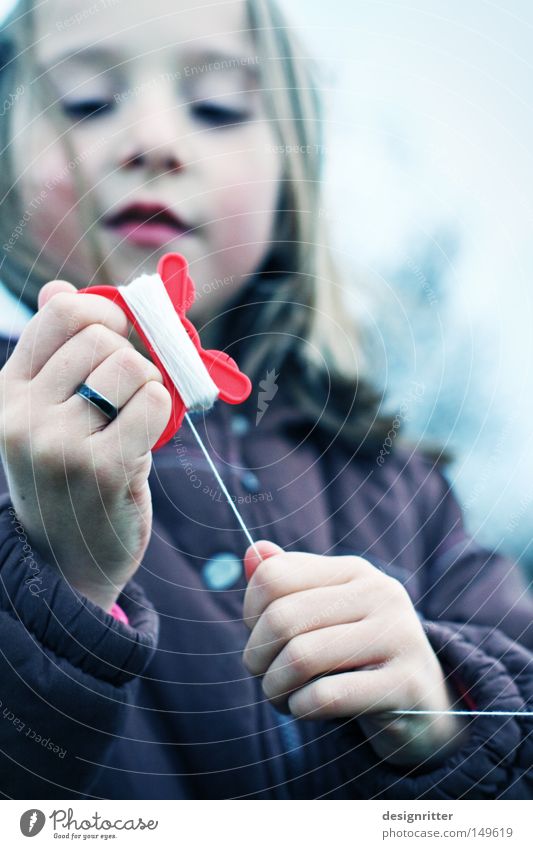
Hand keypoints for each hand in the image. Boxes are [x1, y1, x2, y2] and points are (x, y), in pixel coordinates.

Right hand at [0, 282, 170, 611]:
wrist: (68, 564)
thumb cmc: (68, 480)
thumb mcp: (45, 415)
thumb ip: (54, 355)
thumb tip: (60, 287)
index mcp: (7, 392)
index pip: (62, 313)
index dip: (106, 312)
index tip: (123, 334)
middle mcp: (22, 414)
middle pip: (104, 338)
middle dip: (132, 359)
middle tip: (131, 394)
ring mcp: (57, 442)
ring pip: (132, 367)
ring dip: (149, 389)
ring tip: (132, 423)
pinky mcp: (99, 468)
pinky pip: (154, 403)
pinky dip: (162, 414)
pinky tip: (143, 443)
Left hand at [242, 541, 465, 766]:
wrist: (428, 708)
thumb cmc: (360, 658)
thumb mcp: (324, 616)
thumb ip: (286, 585)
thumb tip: (253, 551)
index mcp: (355, 570)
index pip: (273, 576)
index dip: (250, 612)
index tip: (260, 638)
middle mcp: (380, 594)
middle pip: (282, 618)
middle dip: (257, 657)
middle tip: (264, 677)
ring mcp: (398, 636)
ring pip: (300, 657)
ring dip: (275, 687)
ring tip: (282, 697)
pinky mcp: (406, 684)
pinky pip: (327, 695)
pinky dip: (301, 708)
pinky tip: (306, 709)